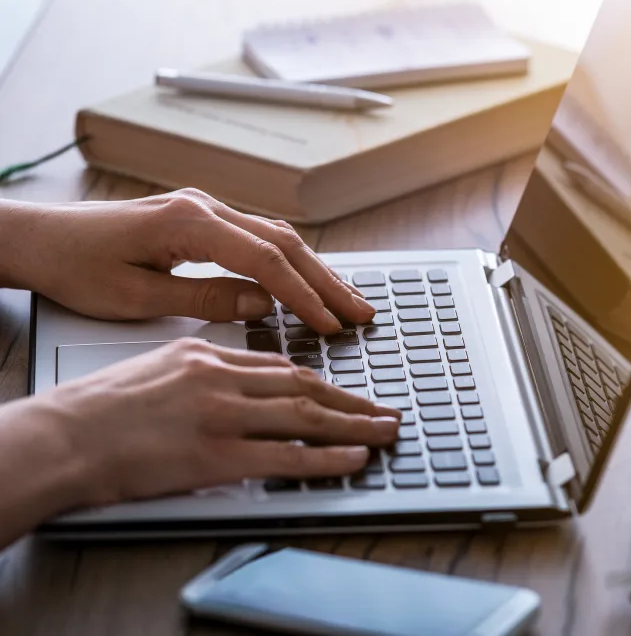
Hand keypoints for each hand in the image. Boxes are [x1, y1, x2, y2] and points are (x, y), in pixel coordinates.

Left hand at [0, 188, 372, 333]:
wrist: (41, 239)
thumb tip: (261, 306)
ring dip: (314, 269)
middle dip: (326, 280)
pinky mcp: (201, 217)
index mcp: (188, 224)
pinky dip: (290, 261)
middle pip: (284, 243)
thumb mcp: (137, 298)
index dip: (303, 296)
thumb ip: (205, 300)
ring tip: (346, 300)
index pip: (265, 261)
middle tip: (361, 312)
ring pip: (277, 236)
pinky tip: (307, 280)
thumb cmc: (77, 268)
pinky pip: (259, 237)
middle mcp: (204, 208)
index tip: (330, 325)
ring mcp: (204, 208)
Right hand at [25, 338, 400, 506]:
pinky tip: (354, 458)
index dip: (321, 380)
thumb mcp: (157, 366)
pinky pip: (287, 457)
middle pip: (304, 385)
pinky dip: (327, 458)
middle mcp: (222, 379)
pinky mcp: (217, 455)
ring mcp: (222, 416)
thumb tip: (238, 378)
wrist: (61, 436)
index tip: (346, 390)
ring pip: (305, 416)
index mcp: (207, 356)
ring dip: (354, 425)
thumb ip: (203, 370)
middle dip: (352, 400)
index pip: (280, 365)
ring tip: (384, 431)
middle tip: (384, 410)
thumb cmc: (98, 408)